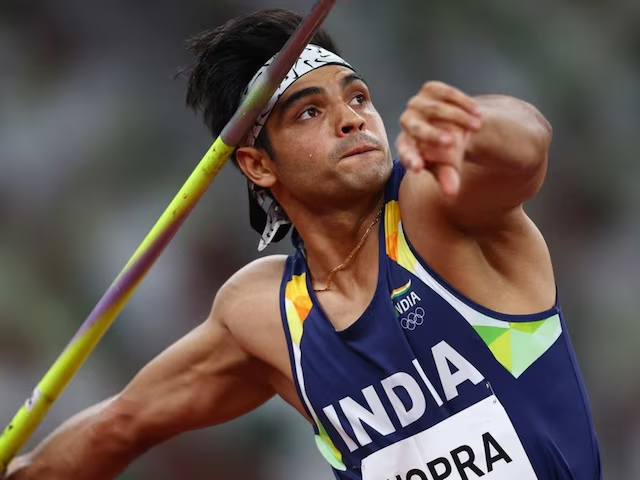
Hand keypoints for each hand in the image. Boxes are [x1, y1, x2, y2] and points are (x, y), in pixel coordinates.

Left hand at [396, 81, 482, 195]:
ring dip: (457, 117)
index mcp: (406, 144)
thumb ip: (447, 178)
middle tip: (452, 143)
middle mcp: (407, 122)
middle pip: (415, 127)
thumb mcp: (448, 167)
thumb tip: (451, 194)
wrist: (453, 126)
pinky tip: (477, 112)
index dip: (410, 159)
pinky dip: (462, 102)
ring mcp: (417, 103)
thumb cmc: (446, 153)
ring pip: (434, 109)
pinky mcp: (430, 89)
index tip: (418, 168)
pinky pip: (445, 93)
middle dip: (432, 135)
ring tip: (477, 127)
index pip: (405, 152)